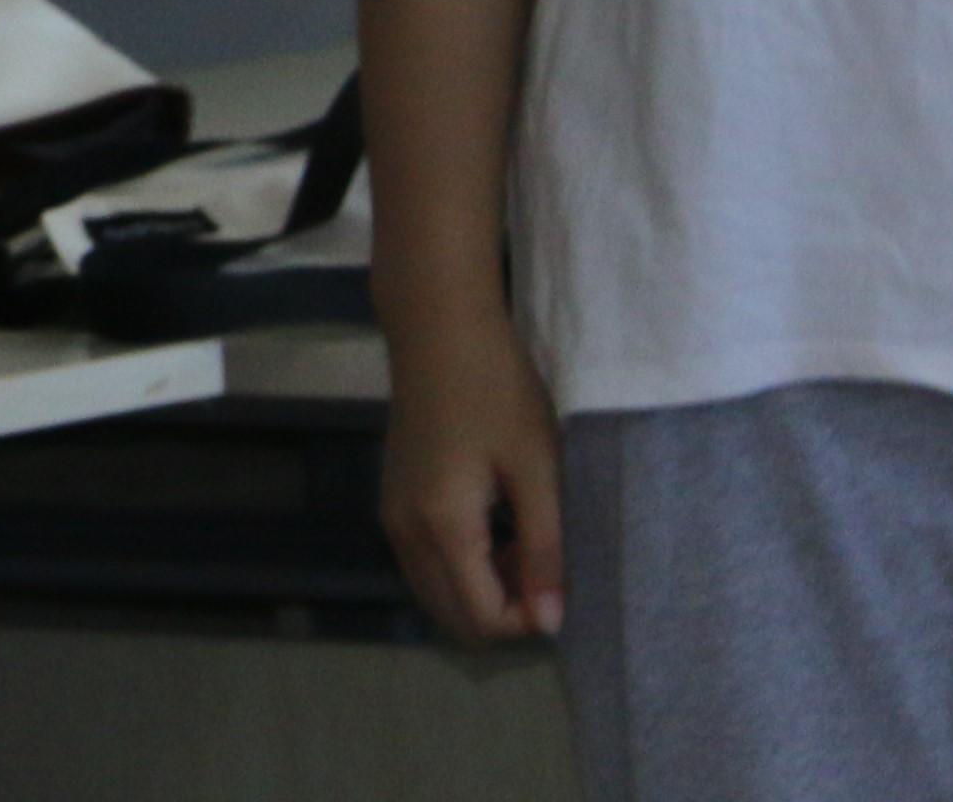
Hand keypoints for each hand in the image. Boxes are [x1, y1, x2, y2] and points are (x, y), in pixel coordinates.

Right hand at [378, 314, 565, 646]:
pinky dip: (462, 570)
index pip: (482, 619)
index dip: (530, 619)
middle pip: (452, 620)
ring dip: (483, 592)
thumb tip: (551, 622)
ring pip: (436, 596)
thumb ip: (543, 549)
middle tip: (542, 568)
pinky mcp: (392, 502)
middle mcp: (404, 533)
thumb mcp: (536, 469)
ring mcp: (391, 518)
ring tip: (523, 544)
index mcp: (441, 527)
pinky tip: (493, 528)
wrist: (438, 331)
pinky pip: (425, 566)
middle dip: (504, 613)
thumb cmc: (497, 391)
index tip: (561, 580)